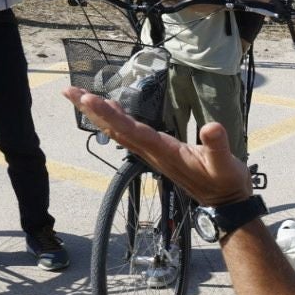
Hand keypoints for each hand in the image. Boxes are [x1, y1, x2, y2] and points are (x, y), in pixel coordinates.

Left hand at [63, 86, 251, 206]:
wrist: (225, 202)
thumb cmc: (226, 182)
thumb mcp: (226, 165)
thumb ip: (218, 146)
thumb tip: (211, 126)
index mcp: (165, 152)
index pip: (132, 130)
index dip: (110, 114)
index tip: (89, 98)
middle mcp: (153, 153)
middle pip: (115, 129)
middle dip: (92, 110)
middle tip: (68, 91)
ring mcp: (153, 154)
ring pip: (119, 132)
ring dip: (99, 114)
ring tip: (80, 96)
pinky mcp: (158, 153)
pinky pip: (130, 134)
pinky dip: (116, 120)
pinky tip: (111, 110)